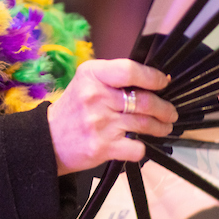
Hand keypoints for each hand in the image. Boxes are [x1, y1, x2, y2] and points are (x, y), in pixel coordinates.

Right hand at [47, 59, 176, 175]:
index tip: (163, 83)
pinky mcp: (103, 147)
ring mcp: (100, 123)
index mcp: (92, 75)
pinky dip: (142, 147)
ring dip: (161, 127)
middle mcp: (95, 96)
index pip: (130, 70)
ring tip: (163, 126)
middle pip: (145, 100)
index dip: (153, 77)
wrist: (48, 140)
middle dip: (165, 108)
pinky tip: (139, 144)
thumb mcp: (86, 82)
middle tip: (170, 112)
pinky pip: (137, 147)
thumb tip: (154, 80)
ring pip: (145, 124)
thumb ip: (115, 78)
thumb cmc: (73, 109)